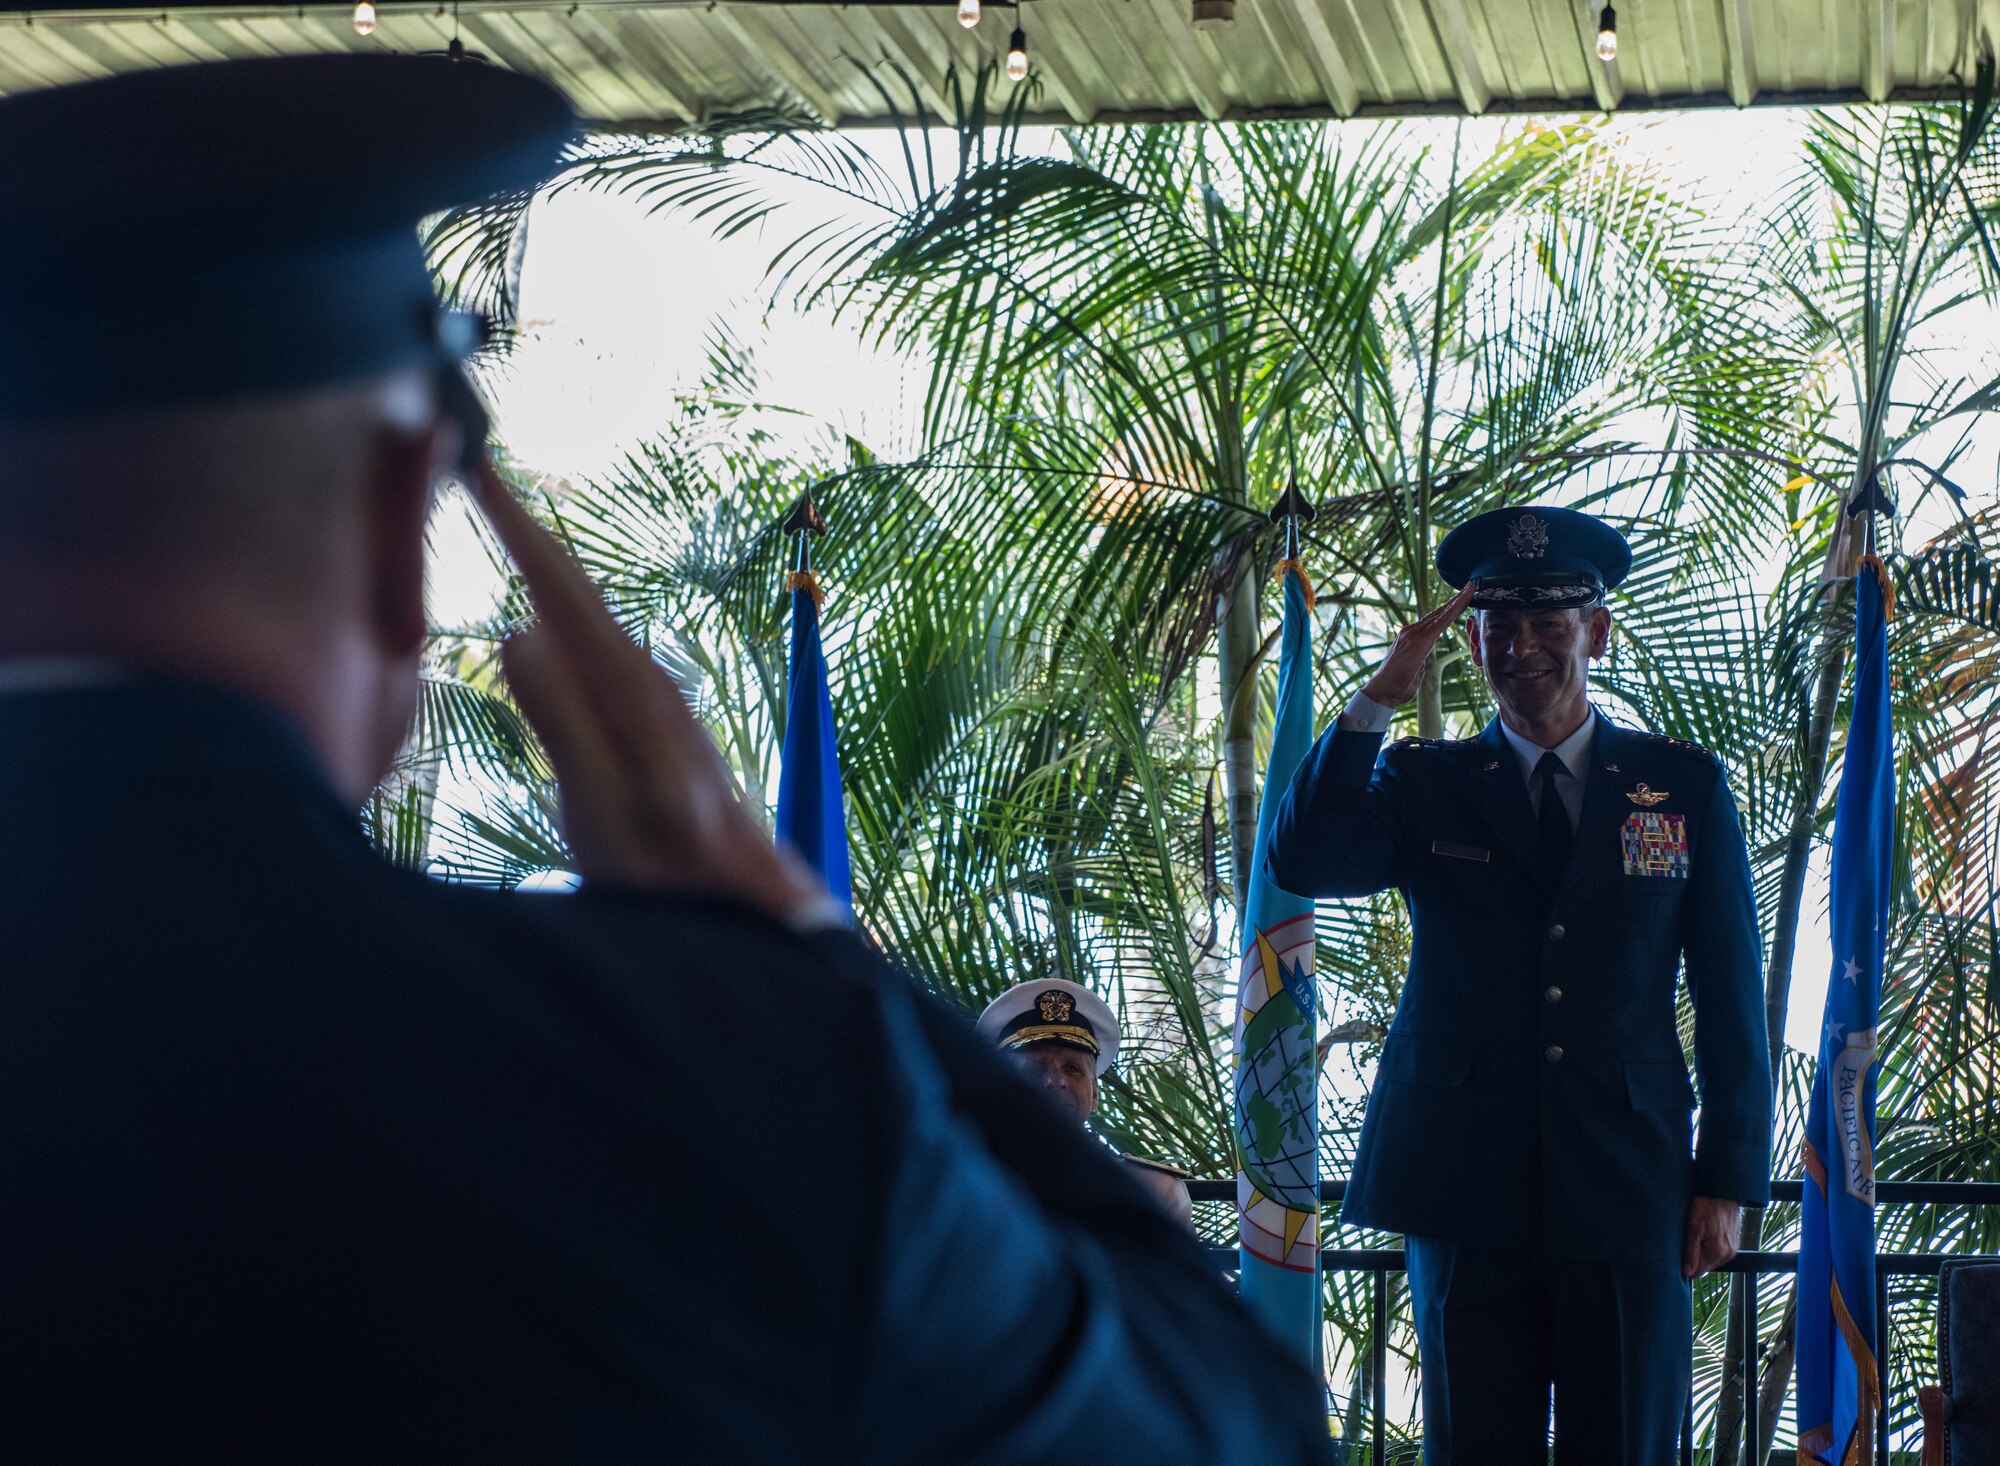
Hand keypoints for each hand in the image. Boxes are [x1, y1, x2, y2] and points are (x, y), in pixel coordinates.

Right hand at [470, 464, 827, 923]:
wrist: (745, 912)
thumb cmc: (671, 874)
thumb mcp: (605, 809)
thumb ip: (565, 723)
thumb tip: (516, 631)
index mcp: (630, 690)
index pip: (561, 588)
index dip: (515, 527)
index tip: (476, 467)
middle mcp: (647, 683)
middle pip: (574, 590)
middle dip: (524, 531)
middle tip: (475, 474)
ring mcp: (654, 704)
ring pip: (586, 617)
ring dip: (542, 568)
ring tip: (498, 527)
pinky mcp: (653, 729)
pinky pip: (595, 649)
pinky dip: (560, 615)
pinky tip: (546, 622)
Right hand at [1361, 581, 1478, 707]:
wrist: (1381, 692)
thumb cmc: (1396, 686)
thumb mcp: (1412, 671)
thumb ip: (1418, 663)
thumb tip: (1420, 663)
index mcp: (1411, 638)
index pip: (1434, 620)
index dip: (1448, 608)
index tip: (1462, 598)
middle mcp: (1411, 632)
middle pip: (1438, 613)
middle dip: (1456, 599)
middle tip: (1471, 585)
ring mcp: (1413, 634)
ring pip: (1440, 614)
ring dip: (1457, 601)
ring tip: (1471, 588)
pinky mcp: (1419, 641)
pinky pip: (1439, 623)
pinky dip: (1452, 611)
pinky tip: (1462, 602)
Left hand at [1682, 1196, 1741, 1277]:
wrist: (1723, 1193)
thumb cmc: (1707, 1207)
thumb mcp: (1694, 1228)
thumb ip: (1691, 1252)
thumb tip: (1687, 1272)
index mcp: (1717, 1252)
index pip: (1698, 1271)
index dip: (1686, 1266)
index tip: (1678, 1256)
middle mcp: (1727, 1255)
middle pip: (1705, 1267)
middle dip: (1694, 1259)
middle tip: (1685, 1243)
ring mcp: (1732, 1250)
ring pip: (1711, 1261)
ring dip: (1702, 1254)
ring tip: (1695, 1238)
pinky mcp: (1734, 1243)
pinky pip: (1718, 1253)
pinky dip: (1710, 1249)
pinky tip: (1705, 1237)